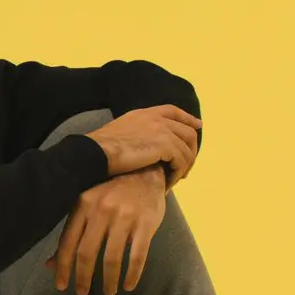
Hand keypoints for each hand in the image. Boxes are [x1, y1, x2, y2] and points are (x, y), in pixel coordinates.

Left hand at [44, 166, 167, 294]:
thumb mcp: (87, 207)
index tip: (61, 286)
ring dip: (109, 280)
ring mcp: (125, 217)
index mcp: (83, 205)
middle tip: (82, 293)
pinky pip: (137, 256)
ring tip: (109, 292)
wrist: (145, 173)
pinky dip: (132, 275)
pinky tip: (128, 285)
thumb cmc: (111, 192)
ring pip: (112, 257)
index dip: (63, 267)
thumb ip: (71, 233)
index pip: (68, 242)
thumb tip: (50, 265)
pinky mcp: (146, 224)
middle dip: (83, 277)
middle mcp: (101, 210)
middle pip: (87, 252)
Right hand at [85, 105, 201, 183]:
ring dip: (184, 166)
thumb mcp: (118, 132)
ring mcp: (162, 130)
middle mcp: (156, 118)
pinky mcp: (165, 145)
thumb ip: (133, 134)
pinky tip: (169, 184)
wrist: (96, 152)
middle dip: (191, 148)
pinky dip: (177, 174)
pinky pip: (181, 161)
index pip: (172, 111)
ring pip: (187, 148)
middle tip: (186, 167)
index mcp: (144, 113)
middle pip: (187, 130)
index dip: (187, 118)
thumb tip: (139, 147)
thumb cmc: (99, 148)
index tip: (198, 126)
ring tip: (177, 179)